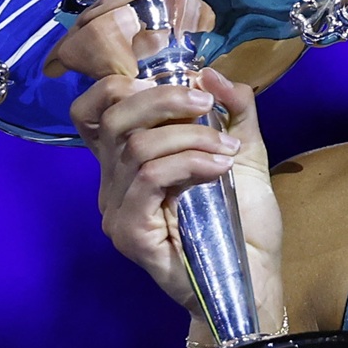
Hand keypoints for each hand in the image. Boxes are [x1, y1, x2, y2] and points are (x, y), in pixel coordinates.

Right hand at [62, 0, 281, 327]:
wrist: (254, 275)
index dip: (120, 84)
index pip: (93, 110)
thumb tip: (211, 72)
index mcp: (128, 158)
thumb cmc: (243, 218)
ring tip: (227, 151)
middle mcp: (113, 181)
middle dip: (166, 97)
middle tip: (207, 104)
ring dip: (191, 136)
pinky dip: (189, 162)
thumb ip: (233, 109)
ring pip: (137, 146)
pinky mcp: (129, 232)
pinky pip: (150, 178)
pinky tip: (218, 168)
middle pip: (115, 116)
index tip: (175, 83)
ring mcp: (117, 209)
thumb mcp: (242, 149)